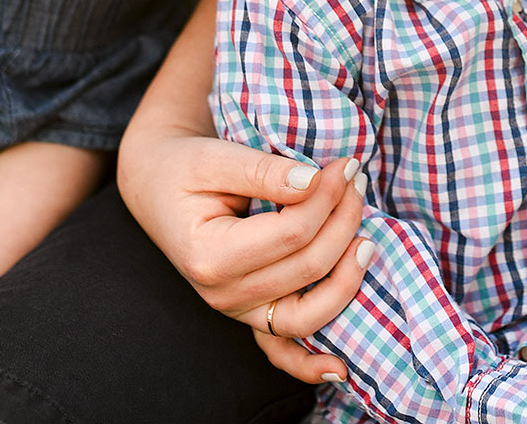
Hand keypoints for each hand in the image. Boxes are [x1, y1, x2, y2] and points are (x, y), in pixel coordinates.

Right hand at [119, 130, 370, 384]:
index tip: (347, 164)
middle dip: (344, 220)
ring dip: (347, 279)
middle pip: (307, 266)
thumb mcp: (215, 157)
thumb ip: (264, 171)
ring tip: (367, 239)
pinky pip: (282, 350)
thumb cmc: (184, 169)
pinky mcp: (251, 314)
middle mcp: (222, 294)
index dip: (328, 196)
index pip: (291, 233)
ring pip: (307, 314)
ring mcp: (238, 311)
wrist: (159, 188)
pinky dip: (310, 363)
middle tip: (357, 179)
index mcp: (209, 255)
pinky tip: (340, 368)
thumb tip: (315, 181)